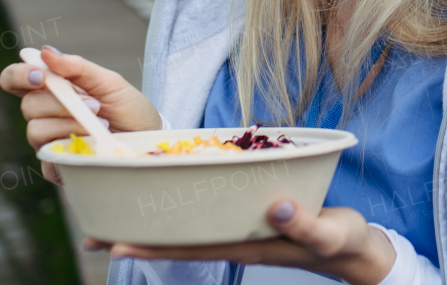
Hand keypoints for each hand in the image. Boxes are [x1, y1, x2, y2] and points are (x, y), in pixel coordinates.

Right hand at [0, 45, 161, 183]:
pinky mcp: (57, 166)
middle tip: (95, 104)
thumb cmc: (127, 108)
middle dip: (60, 102)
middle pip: (28, 105)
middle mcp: (45, 115)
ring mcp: (49, 141)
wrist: (148, 140)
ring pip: (35, 130)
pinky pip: (49, 157)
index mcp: (51, 89)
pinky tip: (94, 144)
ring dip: (70, 123)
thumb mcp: (109, 82)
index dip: (18, 75)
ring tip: (101, 124)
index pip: (15, 80)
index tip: (41, 76)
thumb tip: (45, 52)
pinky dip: (73, 146)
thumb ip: (78, 68)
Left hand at [84, 200, 395, 284]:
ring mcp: (240, 230)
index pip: (189, 245)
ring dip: (150, 223)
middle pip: (175, 240)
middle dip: (134, 237)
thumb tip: (276, 206)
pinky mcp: (249, 218)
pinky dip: (179, 207)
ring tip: (112, 220)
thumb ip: (305, 222)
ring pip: (185, 228)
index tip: (114, 240)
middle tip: (90, 233)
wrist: (356, 250)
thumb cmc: (343, 242)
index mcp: (247, 243)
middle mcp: (234, 238)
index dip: (151, 243)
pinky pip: (205, 214)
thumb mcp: (329, 233)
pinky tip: (167, 197)